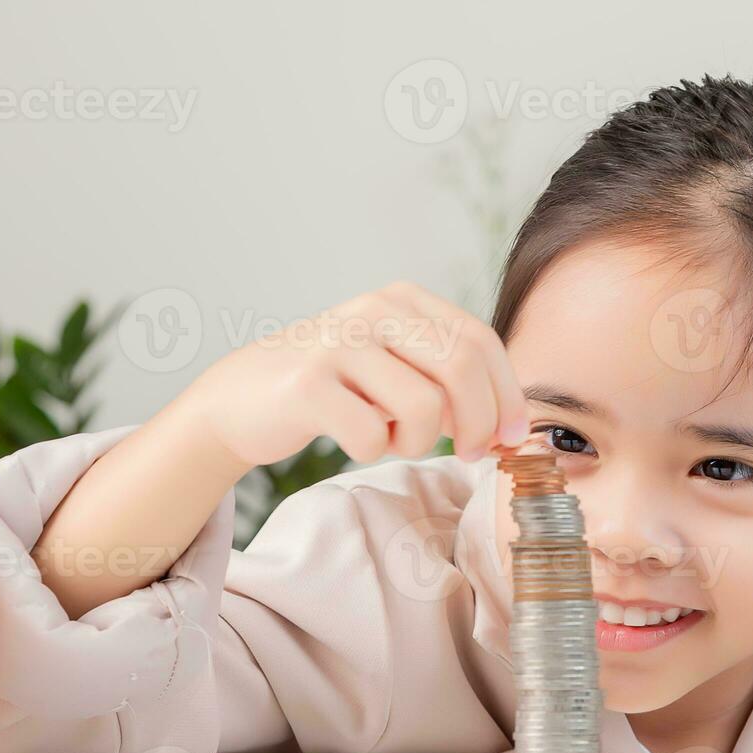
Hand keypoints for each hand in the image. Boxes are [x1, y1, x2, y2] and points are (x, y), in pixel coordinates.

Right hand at [190, 281, 529, 468]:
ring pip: (423, 406)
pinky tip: (353, 438)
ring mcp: (339, 343)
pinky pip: (372, 435)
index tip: (512, 435)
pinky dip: (373, 450)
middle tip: (468, 452)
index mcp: (403, 300)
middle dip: (478, 422)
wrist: (240, 398)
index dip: (507, 394)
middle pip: (462, 367)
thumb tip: (512, 426)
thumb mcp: (395, 366)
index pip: (481, 341)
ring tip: (393, 439)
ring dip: (418, 442)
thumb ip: (449, 380)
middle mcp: (373, 309)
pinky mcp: (308, 384)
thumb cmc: (333, 389)